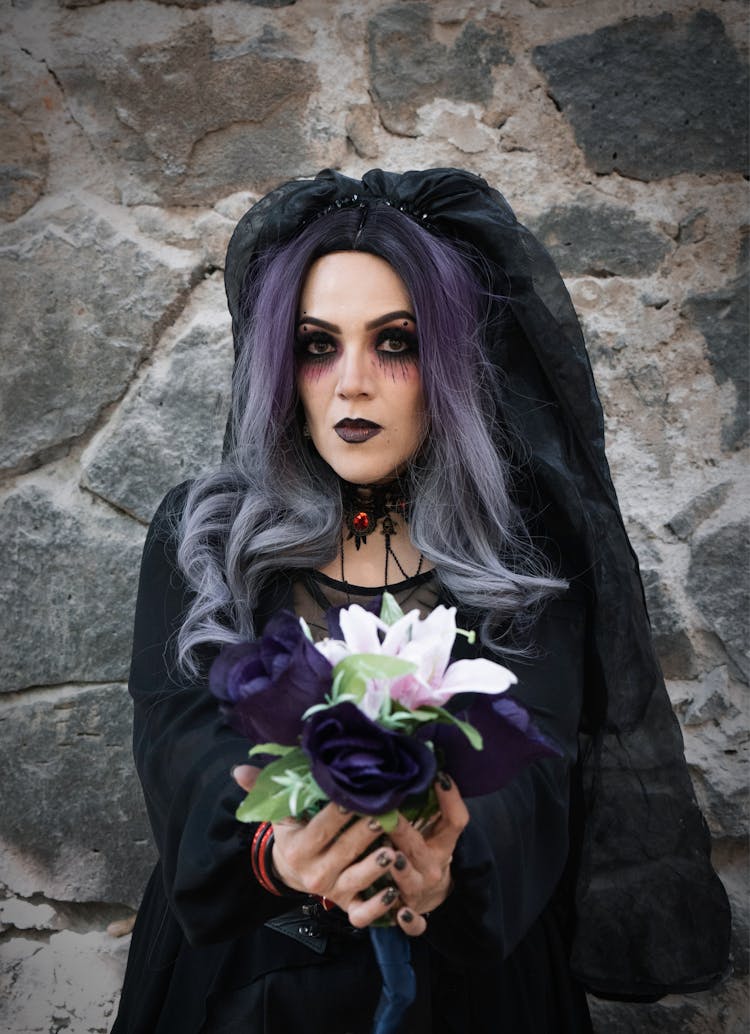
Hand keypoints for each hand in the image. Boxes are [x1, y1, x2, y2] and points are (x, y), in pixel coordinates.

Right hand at [271, 804, 406, 928]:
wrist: (292, 872)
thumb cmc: (293, 834)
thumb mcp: (278, 814)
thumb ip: (262, 791)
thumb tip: (238, 770)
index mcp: (297, 848)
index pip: (320, 829)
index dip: (338, 814)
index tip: (355, 797)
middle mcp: (314, 872)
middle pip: (343, 850)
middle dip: (365, 833)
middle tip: (385, 816)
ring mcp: (332, 890)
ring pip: (355, 879)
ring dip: (375, 867)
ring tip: (392, 851)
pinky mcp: (346, 905)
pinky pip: (362, 913)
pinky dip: (378, 907)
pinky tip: (393, 892)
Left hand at [387, 773, 468, 935]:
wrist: (433, 894)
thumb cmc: (425, 850)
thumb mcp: (434, 828)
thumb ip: (427, 802)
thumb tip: (417, 761)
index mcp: (443, 844)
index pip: (455, 820)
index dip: (450, 799)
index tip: (439, 776)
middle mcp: (433, 867)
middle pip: (420, 846)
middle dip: (404, 831)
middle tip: (388, 813)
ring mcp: (421, 893)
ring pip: (411, 882)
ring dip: (401, 871)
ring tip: (391, 857)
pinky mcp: (410, 914)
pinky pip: (413, 922)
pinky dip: (410, 920)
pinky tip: (401, 912)